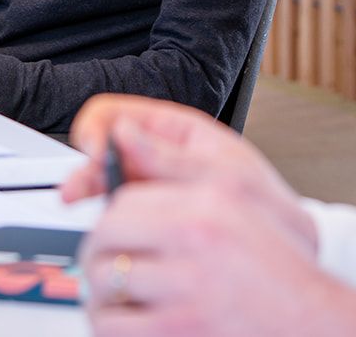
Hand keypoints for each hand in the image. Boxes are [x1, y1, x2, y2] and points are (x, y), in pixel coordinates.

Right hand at [61, 95, 315, 255]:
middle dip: (85, 169)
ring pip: (103, 184)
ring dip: (94, 196)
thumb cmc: (260, 201)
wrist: (281, 242)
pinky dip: (110, 221)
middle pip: (100, 151)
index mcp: (174, 131)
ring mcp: (149, 187)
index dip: (95, 130)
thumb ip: (170, 157)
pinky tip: (115, 231)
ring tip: (98, 217)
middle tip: (74, 194)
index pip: (113, 113)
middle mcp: (155, 155)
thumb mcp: (220, 174)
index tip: (93, 152)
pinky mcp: (148, 218)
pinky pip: (117, 214)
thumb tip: (123, 131)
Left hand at [80, 178, 355, 336]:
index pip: (123, 200)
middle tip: (108, 265)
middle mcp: (193, 240)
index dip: (112, 216)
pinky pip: (115, 327)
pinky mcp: (177, 330)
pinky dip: (112, 326)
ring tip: (117, 298)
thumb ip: (173, 164)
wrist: (311, 318)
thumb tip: (121, 133)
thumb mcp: (236, 195)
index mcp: (204, 203)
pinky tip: (125, 322)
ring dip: (101, 295)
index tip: (115, 232)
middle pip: (105, 239)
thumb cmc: (279, 263)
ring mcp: (185, 289)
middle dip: (99, 254)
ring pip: (104, 285)